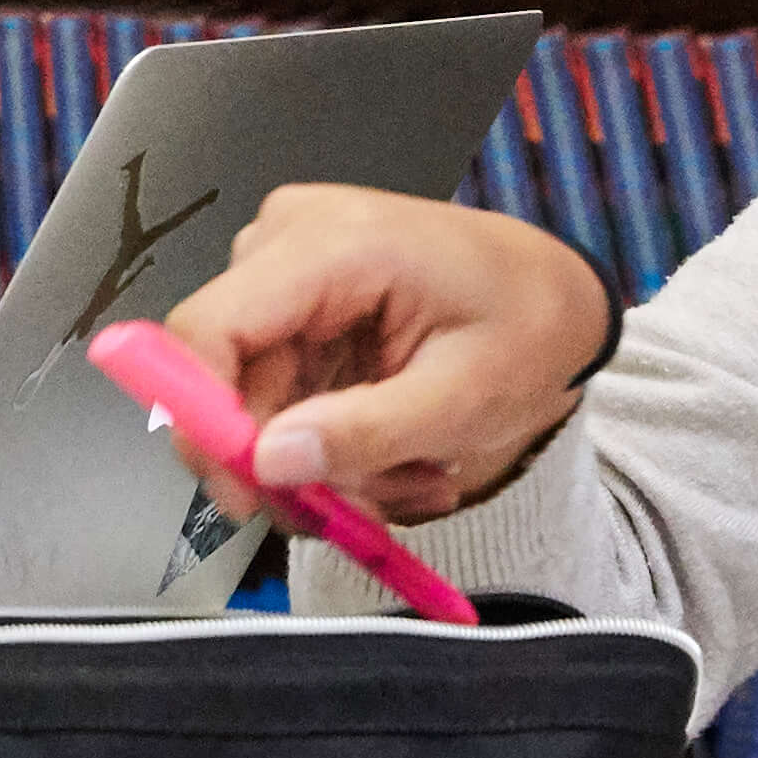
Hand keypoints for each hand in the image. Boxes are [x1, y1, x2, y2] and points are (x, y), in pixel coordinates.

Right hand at [158, 187, 614, 523]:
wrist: (553, 291)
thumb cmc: (527, 326)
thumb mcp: (465, 397)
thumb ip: (366, 431)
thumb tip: (268, 463)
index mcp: (332, 244)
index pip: (209, 325)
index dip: (204, 416)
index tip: (245, 494)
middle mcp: (288, 240)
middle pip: (227, 374)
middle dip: (285, 460)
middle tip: (357, 517)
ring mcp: (287, 266)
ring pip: (254, 397)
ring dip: (319, 459)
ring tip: (405, 480)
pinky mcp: (294, 300)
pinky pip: (281, 391)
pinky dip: (329, 439)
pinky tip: (392, 454)